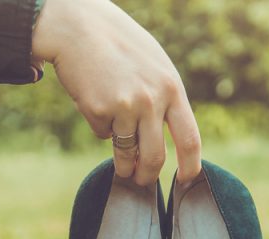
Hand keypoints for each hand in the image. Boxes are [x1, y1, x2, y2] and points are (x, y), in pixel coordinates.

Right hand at [31, 0, 201, 184]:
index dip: (191, 166)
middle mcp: (152, 100)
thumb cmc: (117, 45)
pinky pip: (102, 133)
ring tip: (122, 168)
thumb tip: (171, 137)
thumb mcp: (154, 66)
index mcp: (171, 88)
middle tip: (143, 182)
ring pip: (127, 153)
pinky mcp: (99, 111)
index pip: (190, 138)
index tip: (187, 180)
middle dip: (148, 175)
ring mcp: (125, 107)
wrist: (77, 27)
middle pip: (156, 156)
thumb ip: (164, 97)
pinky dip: (100, 126)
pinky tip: (95, 100)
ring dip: (124, 166)